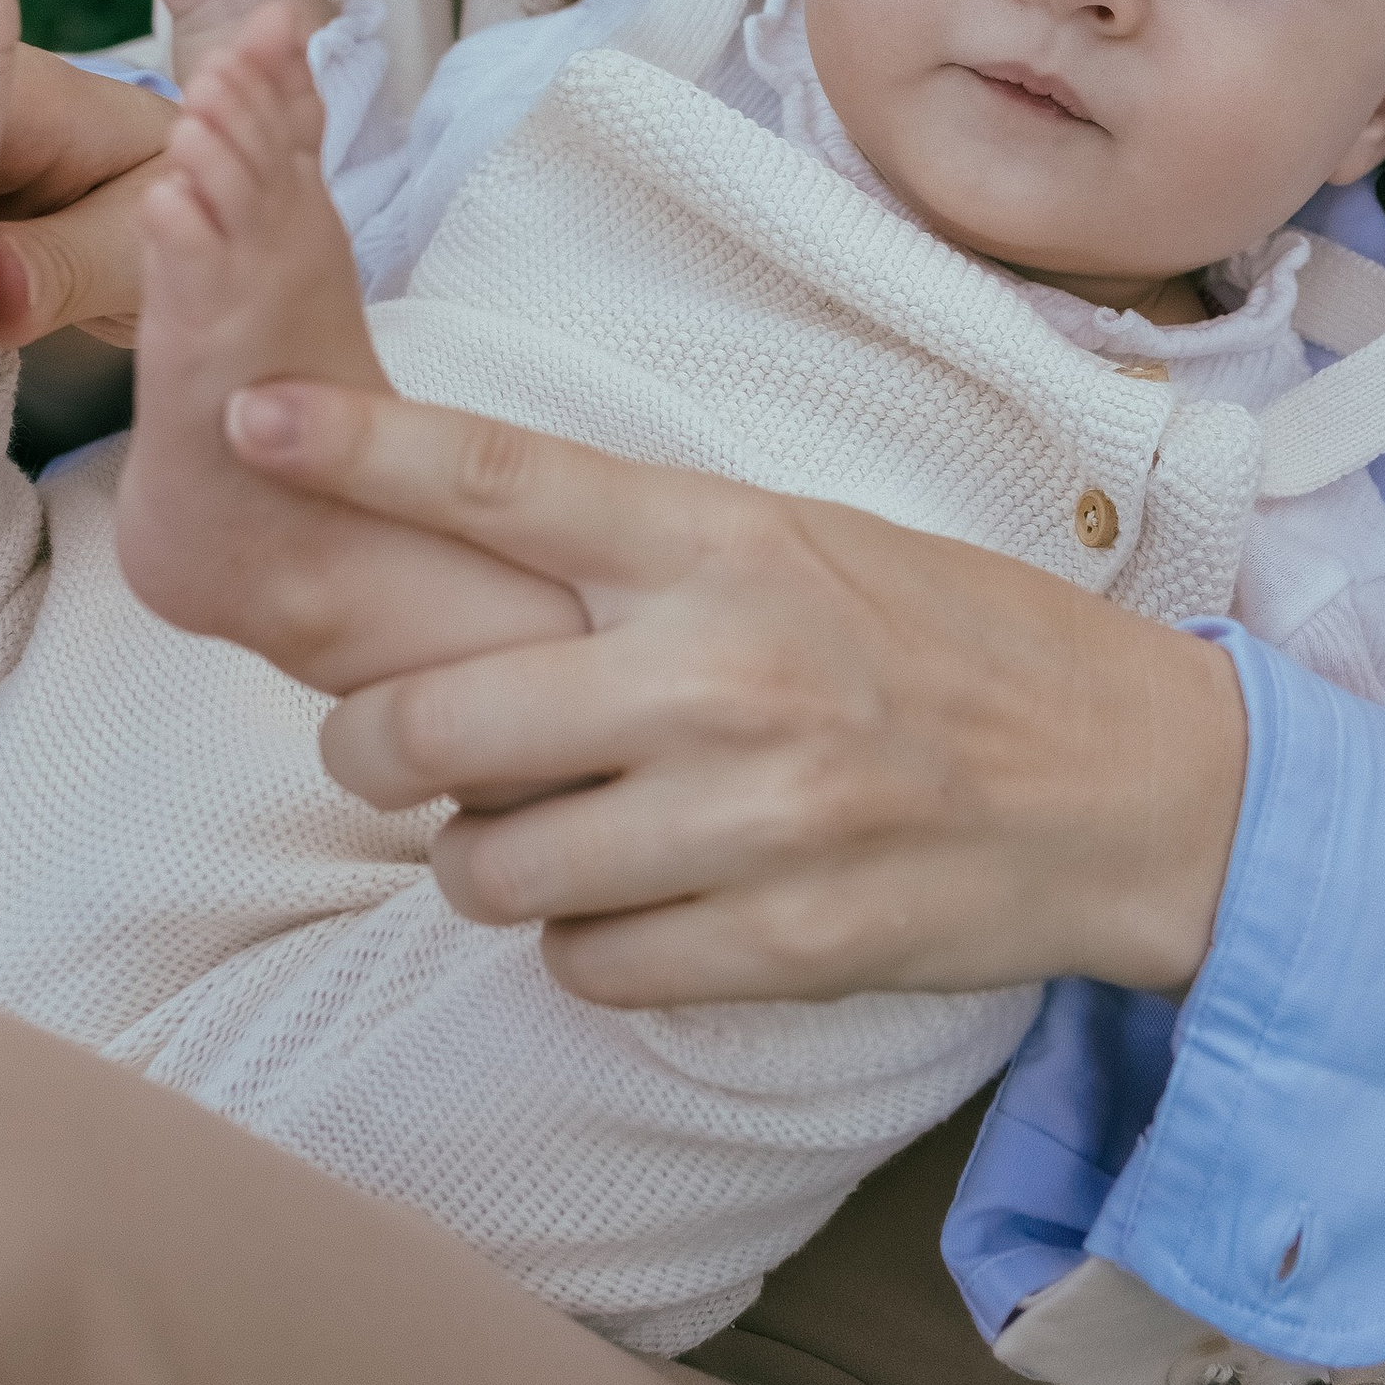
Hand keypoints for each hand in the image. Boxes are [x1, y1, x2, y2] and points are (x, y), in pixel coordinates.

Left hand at [218, 377, 1249, 1008]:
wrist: (1134, 782)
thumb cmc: (953, 644)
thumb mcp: (803, 545)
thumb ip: (641, 556)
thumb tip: (453, 573)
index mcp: (725, 540)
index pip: (500, 481)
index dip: (356, 451)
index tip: (250, 419)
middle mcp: (722, 670)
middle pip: (430, 725)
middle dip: (375, 751)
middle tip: (402, 749)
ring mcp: (750, 817)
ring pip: (484, 869)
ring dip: (481, 860)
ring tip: (548, 828)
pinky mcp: (780, 942)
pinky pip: (579, 965)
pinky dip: (581, 943)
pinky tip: (642, 899)